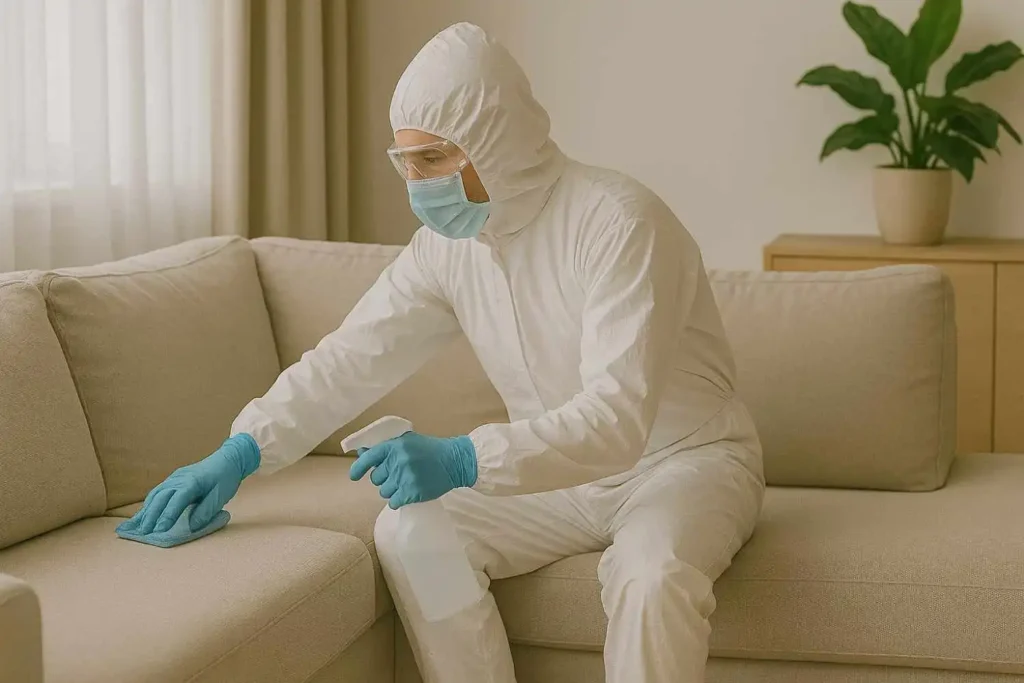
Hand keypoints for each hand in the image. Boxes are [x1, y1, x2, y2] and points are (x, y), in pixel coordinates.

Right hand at [118, 434, 260, 534]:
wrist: (227, 459)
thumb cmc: (225, 478)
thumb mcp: (221, 496)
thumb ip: (206, 511)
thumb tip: (191, 527)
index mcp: (192, 482)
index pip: (176, 501)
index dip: (167, 516)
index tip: (159, 530)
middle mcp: (179, 478)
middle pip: (161, 498)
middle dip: (150, 516)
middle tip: (142, 532)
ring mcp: (174, 477)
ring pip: (156, 494)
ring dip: (146, 510)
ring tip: (137, 526)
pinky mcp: (173, 479)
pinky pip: (158, 492)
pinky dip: (149, 504)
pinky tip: (143, 514)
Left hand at [349, 432, 476, 508]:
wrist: (455, 461)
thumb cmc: (429, 450)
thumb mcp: (407, 441)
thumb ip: (385, 447)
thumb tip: (361, 452)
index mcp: (395, 446)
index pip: (368, 458)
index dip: (358, 468)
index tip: (353, 476)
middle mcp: (398, 461)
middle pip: (376, 479)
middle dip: (385, 478)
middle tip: (399, 474)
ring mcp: (405, 477)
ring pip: (384, 492)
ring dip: (393, 490)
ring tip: (407, 482)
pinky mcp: (413, 492)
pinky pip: (394, 502)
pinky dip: (399, 500)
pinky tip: (408, 493)